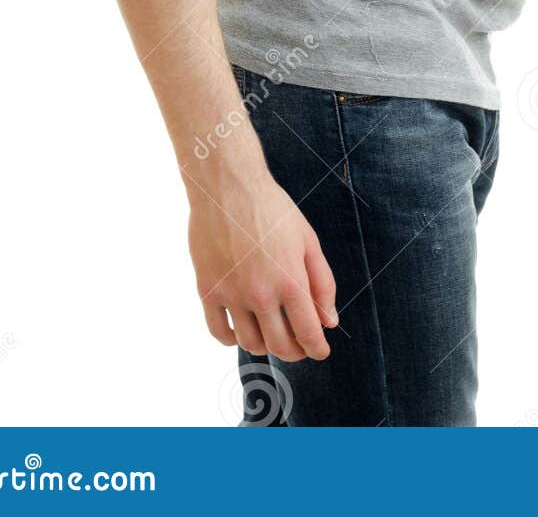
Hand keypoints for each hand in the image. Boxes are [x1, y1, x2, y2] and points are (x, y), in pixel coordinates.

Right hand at [186, 167, 338, 359]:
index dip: (317, 348)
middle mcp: (261, 294)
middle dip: (294, 352)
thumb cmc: (271, 208)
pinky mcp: (207, 291)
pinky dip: (232, 340)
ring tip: (271, 334)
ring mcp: (231, 294)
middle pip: (279, 346)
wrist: (227, 186)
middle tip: (298, 346)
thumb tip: (330, 321)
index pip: (309, 333)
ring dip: (265, 346)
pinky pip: (219, 332)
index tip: (320, 351)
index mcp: (291, 281)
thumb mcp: (307, 240)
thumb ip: (322, 283)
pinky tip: (242, 329)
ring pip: (250, 344)